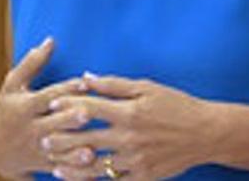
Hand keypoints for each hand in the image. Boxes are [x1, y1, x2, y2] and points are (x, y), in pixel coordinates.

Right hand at [0, 38, 96, 178]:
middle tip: (88, 113)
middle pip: (52, 124)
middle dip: (69, 120)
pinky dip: (73, 170)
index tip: (84, 82)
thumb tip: (50, 39)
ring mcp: (37, 149)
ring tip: (91, 149)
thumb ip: (31, 63)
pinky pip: (59, 169)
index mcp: (24, 107)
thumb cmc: (7, 110)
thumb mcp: (12, 86)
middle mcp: (30, 128)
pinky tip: (90, 167)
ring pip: (57, 151)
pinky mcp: (44, 165)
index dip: (64, 89)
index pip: (46, 96)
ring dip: (73, 151)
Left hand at [43, 74, 220, 179]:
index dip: (67, 105)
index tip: (51, 104)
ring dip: (72, 167)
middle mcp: (129, 137)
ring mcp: (135, 160)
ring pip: (95, 166)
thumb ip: (115, 85)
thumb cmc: (177, 105)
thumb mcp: (148, 88)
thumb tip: (86, 78)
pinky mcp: (143, 176)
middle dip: (61, 140)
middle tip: (42, 139)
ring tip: (55, 166)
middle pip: (86, 139)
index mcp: (129, 112)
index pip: (89, 108)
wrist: (206, 133)